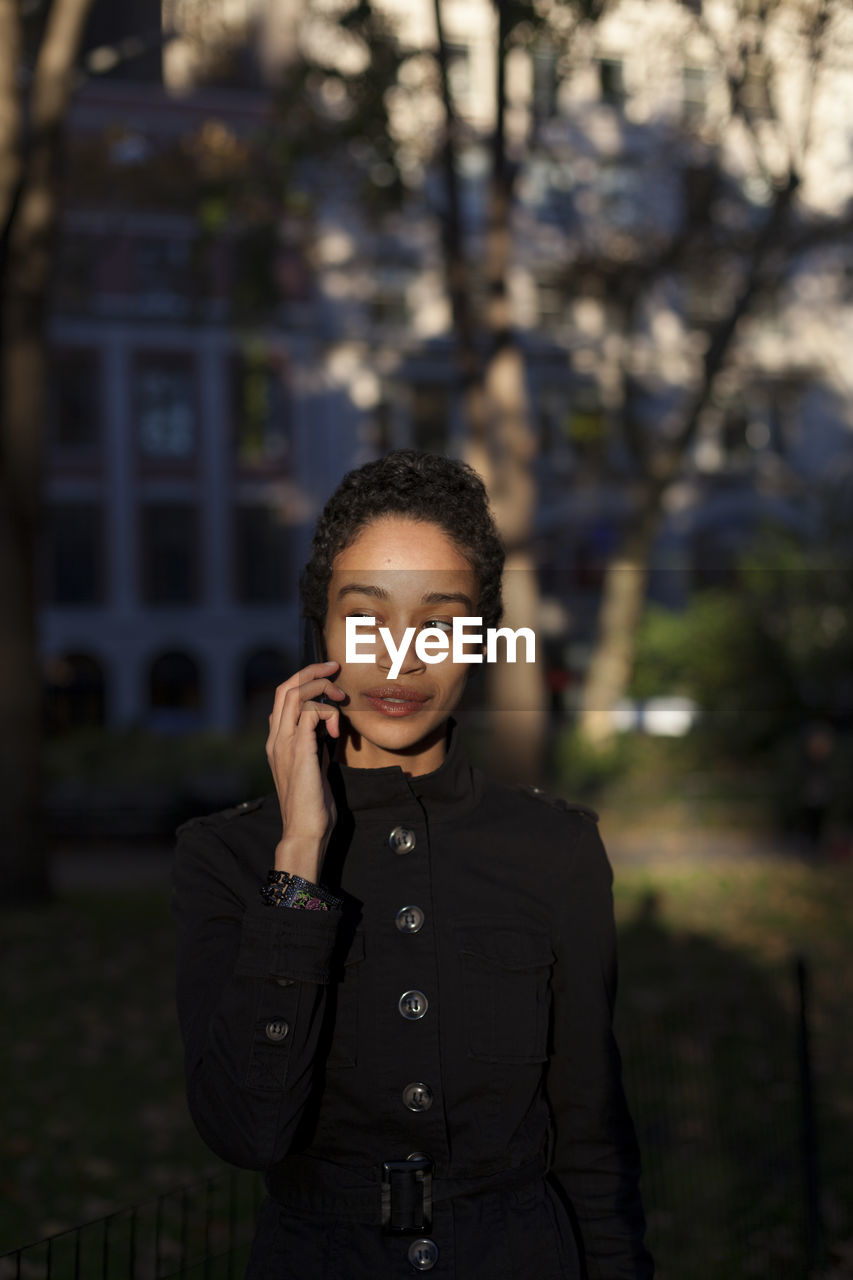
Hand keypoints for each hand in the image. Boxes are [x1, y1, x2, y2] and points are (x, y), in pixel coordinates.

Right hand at [265, 660, 346, 880]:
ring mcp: (284, 743)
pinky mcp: (298, 751)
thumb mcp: (314, 766)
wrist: (305, 831)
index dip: (305, 679)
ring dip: (321, 689)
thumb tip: (326, 727)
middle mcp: (275, 738)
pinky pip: (309, 713)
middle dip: (312, 672)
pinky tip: (336, 731)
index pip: (283, 696)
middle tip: (335, 668)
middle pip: (285, 686)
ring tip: (340, 702)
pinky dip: (326, 713)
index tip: (330, 676)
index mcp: (277, 741)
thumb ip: (315, 745)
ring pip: (294, 694)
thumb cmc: (312, 804)